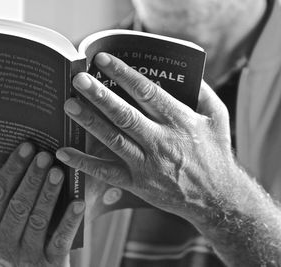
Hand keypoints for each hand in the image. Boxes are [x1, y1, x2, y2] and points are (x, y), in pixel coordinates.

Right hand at [0, 142, 84, 266]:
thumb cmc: (19, 238)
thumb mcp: (6, 222)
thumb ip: (12, 197)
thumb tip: (32, 157)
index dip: (12, 168)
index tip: (26, 146)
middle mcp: (2, 241)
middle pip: (18, 205)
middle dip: (32, 178)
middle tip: (45, 156)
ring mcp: (25, 255)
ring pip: (37, 220)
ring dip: (48, 194)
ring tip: (58, 172)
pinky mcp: (48, 264)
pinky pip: (60, 240)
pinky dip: (69, 220)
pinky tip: (78, 203)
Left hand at [56, 52, 234, 220]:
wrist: (218, 198)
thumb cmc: (216, 153)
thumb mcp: (218, 118)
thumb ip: (203, 93)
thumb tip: (185, 72)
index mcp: (180, 121)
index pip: (147, 92)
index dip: (123, 74)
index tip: (102, 59)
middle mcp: (162, 141)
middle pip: (125, 115)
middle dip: (100, 96)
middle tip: (78, 79)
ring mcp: (148, 165)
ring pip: (113, 140)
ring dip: (89, 122)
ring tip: (69, 105)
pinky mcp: (138, 184)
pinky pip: (107, 172)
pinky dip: (84, 163)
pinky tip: (64, 151)